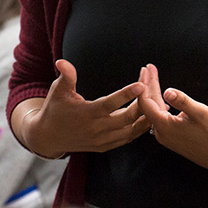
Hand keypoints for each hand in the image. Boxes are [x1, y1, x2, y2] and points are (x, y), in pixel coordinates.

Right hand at [21, 59, 147, 157]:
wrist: (48, 137)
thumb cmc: (55, 109)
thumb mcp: (57, 90)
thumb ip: (66, 76)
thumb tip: (62, 61)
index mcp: (87, 114)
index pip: (110, 104)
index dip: (127, 94)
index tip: (141, 84)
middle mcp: (97, 129)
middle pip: (127, 118)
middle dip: (142, 101)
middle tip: (152, 84)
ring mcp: (103, 140)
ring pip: (132, 130)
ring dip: (146, 116)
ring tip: (159, 101)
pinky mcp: (106, 146)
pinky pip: (128, 138)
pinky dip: (140, 128)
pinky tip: (150, 117)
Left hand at [138, 64, 207, 176]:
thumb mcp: (201, 113)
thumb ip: (182, 101)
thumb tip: (167, 90)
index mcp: (165, 126)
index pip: (146, 101)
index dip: (145, 83)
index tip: (146, 68)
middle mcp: (162, 134)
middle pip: (148, 105)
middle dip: (148, 86)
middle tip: (147, 68)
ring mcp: (167, 138)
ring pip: (154, 112)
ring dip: (153, 95)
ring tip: (152, 79)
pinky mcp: (173, 139)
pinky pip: (160, 119)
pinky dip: (159, 105)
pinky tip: (162, 99)